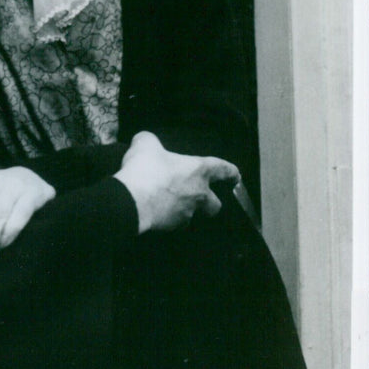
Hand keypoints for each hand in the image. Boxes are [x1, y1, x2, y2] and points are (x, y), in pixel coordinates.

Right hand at [114, 131, 239, 233]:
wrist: (131, 200)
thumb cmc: (145, 168)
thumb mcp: (145, 143)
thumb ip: (151, 141)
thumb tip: (148, 141)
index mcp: (198, 170)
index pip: (224, 170)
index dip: (231, 172)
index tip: (236, 177)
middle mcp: (198, 194)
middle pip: (216, 204)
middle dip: (212, 202)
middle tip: (201, 198)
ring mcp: (186, 213)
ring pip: (194, 215)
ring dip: (187, 211)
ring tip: (173, 206)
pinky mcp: (172, 227)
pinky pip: (175, 223)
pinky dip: (168, 219)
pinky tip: (157, 213)